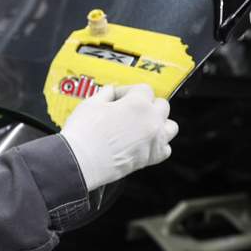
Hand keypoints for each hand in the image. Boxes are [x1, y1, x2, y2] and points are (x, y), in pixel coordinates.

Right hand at [58, 83, 177, 190]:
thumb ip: (106, 93)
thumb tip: (111, 91)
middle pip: (162, 105)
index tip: (118, 98)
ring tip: (142, 126)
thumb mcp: (91, 103)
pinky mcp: (151, 158)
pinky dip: (158, 145)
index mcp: (138, 103)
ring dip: (159, 123)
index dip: (128, 92)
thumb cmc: (84, 133)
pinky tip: (143, 143)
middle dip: (147, 105)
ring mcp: (154, 140)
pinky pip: (166, 148)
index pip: (144, 89)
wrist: (80, 161)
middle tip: (130, 110)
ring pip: (170, 126)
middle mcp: (151, 120)